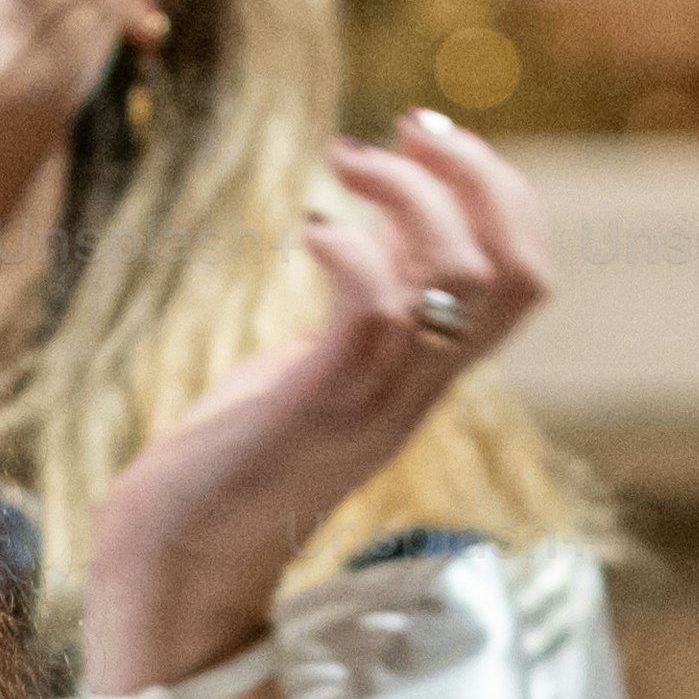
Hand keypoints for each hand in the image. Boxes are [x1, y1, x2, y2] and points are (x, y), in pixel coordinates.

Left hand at [77, 111, 551, 697]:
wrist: (174, 569)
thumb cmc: (227, 467)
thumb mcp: (313, 373)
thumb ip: (359, 318)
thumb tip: (374, 239)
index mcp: (425, 380)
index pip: (523, 279)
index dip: (501, 193)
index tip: (429, 139)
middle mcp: (417, 393)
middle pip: (518, 272)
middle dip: (479, 175)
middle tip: (405, 129)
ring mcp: (373, 405)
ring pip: (459, 280)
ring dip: (408, 193)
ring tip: (343, 163)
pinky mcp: (314, 410)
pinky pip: (372, 313)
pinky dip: (350, 248)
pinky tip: (306, 232)